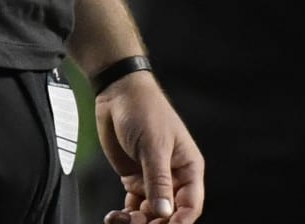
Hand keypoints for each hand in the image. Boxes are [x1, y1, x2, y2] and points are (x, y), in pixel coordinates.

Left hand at [95, 73, 203, 223]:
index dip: (179, 222)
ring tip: (120, 220)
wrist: (117, 94)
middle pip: (169, 214)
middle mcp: (173, 177)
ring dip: (136, 222)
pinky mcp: (134, 178)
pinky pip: (133, 206)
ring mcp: (152, 179)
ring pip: (150, 213)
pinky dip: (124, 215)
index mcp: (188, 168)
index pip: (190, 206)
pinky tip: (114, 216)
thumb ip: (159, 182)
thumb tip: (165, 213)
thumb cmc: (144, 110)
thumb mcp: (154, 147)